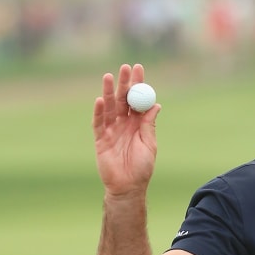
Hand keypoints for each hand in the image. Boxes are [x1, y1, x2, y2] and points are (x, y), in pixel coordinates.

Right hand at [92, 63, 160, 196]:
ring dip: (109, 92)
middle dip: (124, 83)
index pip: (137, 100)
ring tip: (109, 77)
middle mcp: (124, 124)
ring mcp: (111, 130)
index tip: (139, 68)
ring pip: (109, 108)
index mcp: (137, 123)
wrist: (129, 186)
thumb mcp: (149, 143)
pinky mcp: (100, 139)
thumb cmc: (142, 167)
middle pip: (122, 100)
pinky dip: (99, 112)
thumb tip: (156, 104)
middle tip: (125, 67)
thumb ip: (149, 124)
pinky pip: (99, 123)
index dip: (137, 84)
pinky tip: (101, 100)